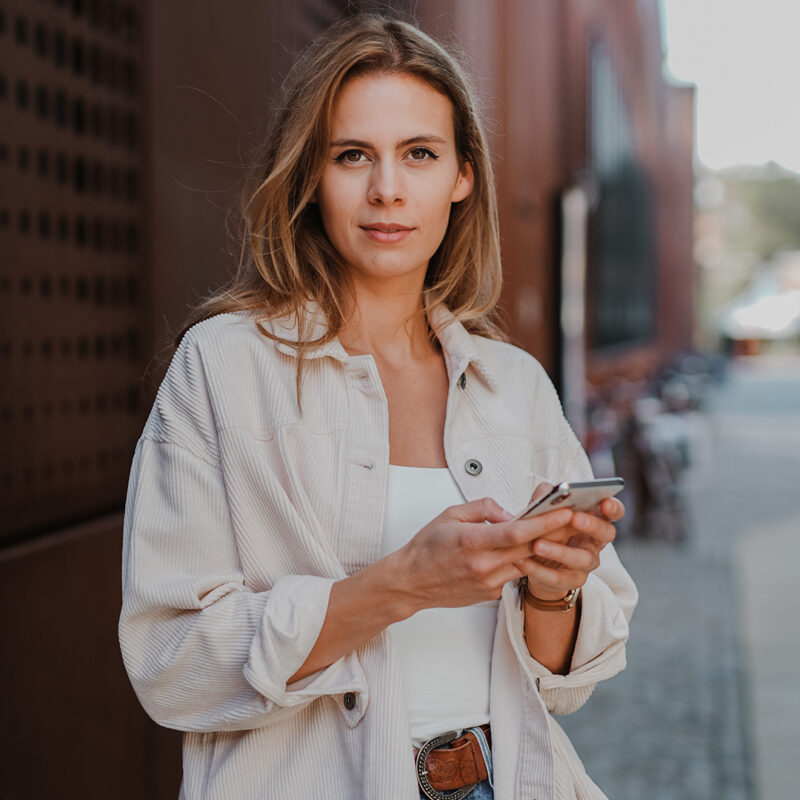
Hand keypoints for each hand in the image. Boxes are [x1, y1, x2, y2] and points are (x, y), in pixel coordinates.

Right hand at [391, 497, 577, 613]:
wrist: (411, 582)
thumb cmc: (427, 546)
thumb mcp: (450, 514)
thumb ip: (483, 508)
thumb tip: (509, 513)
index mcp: (472, 542)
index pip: (517, 532)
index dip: (545, 522)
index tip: (564, 511)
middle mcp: (483, 566)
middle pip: (530, 549)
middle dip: (556, 533)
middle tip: (575, 519)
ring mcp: (488, 583)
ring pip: (526, 564)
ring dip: (543, 549)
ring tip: (558, 533)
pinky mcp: (490, 594)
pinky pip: (513, 575)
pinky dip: (522, 562)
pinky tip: (526, 551)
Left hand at [515, 486, 623, 601]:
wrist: (535, 561)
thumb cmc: (545, 527)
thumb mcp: (544, 509)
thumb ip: (547, 496)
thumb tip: (548, 490)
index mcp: (594, 518)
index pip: (612, 511)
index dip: (613, 507)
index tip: (605, 502)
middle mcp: (596, 541)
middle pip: (606, 533)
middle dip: (592, 525)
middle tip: (575, 518)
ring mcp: (586, 563)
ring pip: (581, 558)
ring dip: (560, 551)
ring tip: (537, 545)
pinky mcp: (571, 581)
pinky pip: (558, 577)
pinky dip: (539, 569)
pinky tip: (523, 561)